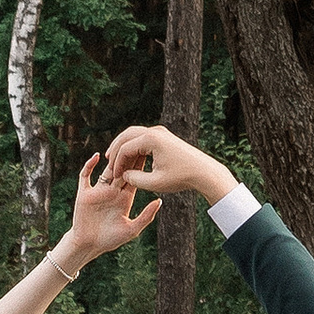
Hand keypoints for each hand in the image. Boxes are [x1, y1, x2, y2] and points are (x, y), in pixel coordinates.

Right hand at [64, 145, 159, 263]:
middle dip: (129, 157)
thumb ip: (146, 215)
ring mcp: (98, 190)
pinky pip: (85, 175)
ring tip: (119, 147)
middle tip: (137, 143)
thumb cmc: (110, 240)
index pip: (135, 176)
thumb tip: (159, 200)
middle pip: (122, 169)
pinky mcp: (84, 193)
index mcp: (125, 197)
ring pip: (106, 170)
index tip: (150, 153)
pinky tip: (97, 157)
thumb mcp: (132, 229)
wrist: (88, 246)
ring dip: (112, 159)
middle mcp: (112, 191)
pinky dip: (89, 165)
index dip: (141, 165)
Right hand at [108, 121, 231, 209]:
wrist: (205, 172)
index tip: (115, 176)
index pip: (125, 148)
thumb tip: (123, 174)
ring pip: (134, 134)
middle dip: (115, 148)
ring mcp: (160, 132)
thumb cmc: (182, 177)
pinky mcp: (164, 136)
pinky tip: (131, 158)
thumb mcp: (156, 183)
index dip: (117, 163)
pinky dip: (134, 146)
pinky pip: (143, 137)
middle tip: (108, 161)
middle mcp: (155, 131)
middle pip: (126, 135)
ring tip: (115, 158)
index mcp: (151, 139)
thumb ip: (135, 179)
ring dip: (124, 145)